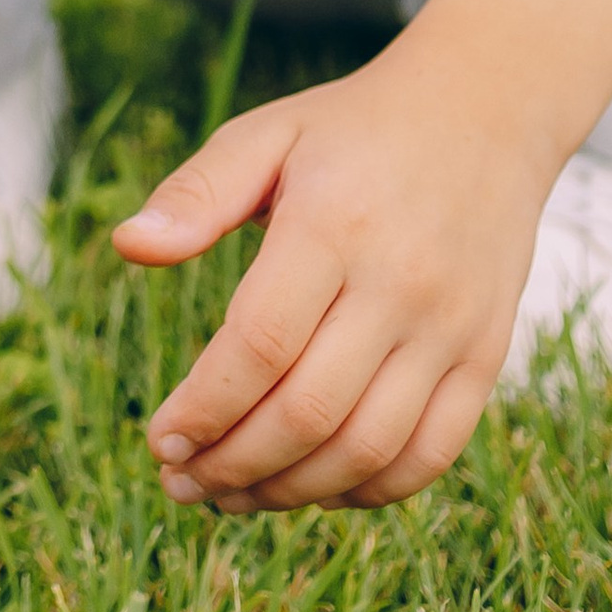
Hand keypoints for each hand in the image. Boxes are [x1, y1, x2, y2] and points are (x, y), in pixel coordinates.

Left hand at [112, 43, 555, 509]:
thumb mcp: (266, 135)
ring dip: (290, 489)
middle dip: (233, 463)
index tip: (158, 441)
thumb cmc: (351, 133)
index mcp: (333, 223)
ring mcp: (452, 327)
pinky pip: (429, 454)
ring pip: (367, 447)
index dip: (204, 407)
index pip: (259, 344)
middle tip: (182, 481)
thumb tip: (126, 246)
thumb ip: (195, 193)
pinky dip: (367, 491)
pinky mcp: (485, 357)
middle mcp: (401, 282)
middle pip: (309, 410)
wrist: (483, 117)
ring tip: (232, 495)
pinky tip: (312, 487)